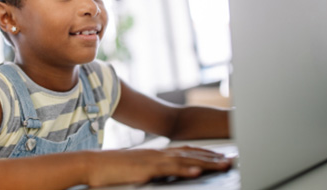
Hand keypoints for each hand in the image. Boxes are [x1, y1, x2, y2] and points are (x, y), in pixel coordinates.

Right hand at [86, 146, 232, 186]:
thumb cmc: (114, 170)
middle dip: (214, 158)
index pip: (188, 152)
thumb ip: (154, 170)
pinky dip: (184, 170)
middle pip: (192, 155)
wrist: (93, 165)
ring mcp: (154, 160)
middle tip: (232, 160)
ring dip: (207, 163)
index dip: (206, 154)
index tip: (222, 157)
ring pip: (186, 161)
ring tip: (224, 165)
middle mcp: (159, 154)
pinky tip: (198, 172)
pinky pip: (169, 170)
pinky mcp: (146, 168)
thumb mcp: (139, 169)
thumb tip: (165, 174)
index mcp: (158, 154)